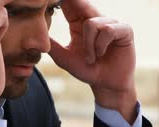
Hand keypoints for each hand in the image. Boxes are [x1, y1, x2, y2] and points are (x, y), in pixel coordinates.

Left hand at [48, 0, 137, 123]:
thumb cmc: (87, 70)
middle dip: (74, 0)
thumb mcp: (65, 58)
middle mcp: (95, 19)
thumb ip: (53, 45)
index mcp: (79, 22)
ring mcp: (110, 23)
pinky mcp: (124, 30)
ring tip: (91, 58)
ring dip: (89, 45)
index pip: (69, 4)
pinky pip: (108, 30)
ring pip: (92, 23)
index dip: (61, 0)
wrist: (105, 85)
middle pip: (81, 2)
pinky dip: (100, 45)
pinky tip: (100, 54)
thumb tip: (35, 35)